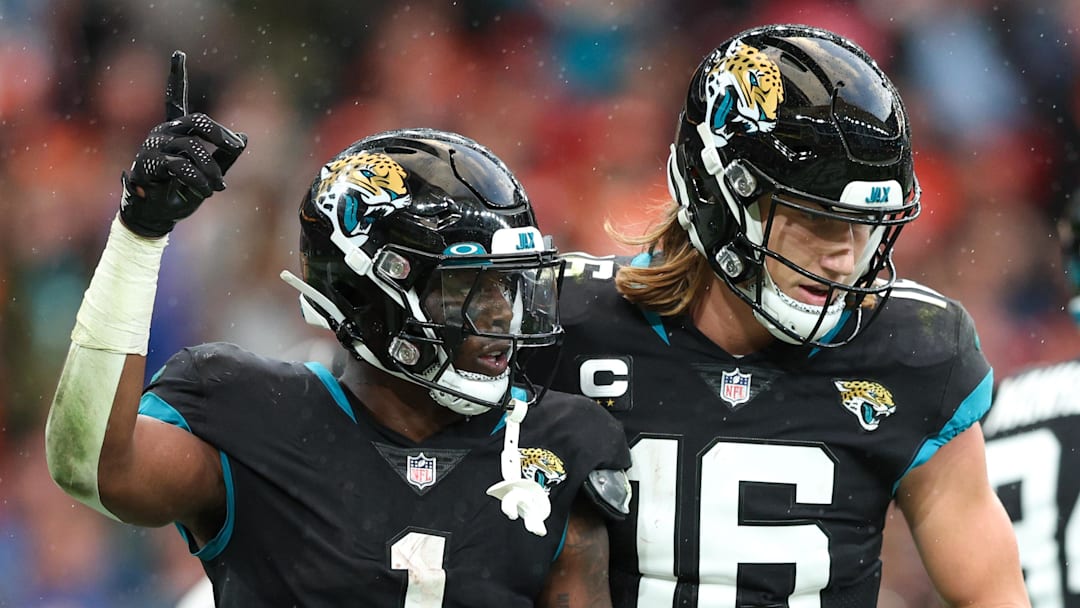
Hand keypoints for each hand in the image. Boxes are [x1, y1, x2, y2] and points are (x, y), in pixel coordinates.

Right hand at [119, 50, 247, 237]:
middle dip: (220, 134)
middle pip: (197, 121)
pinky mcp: (150, 163)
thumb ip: (225, 156)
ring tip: (218, 186)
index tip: (178, 53)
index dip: (176, 75)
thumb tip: (244, 137)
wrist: (157, 214)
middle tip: (235, 147)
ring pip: (193, 147)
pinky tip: (207, 190)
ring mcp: (155, 146)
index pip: (176, 98)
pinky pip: (181, 166)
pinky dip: (199, 179)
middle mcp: (164, 132)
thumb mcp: (210, 173)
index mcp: (176, 130)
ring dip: (211, 168)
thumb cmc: (182, 191)